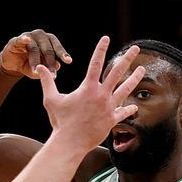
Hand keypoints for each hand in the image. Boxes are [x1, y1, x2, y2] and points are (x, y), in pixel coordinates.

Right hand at [0, 29, 70, 78]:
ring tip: (36, 72)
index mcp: (48, 40)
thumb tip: (58, 66)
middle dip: (50, 62)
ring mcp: (27, 36)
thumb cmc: (28, 65)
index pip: (56, 46)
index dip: (62, 54)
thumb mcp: (39, 69)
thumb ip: (48, 68)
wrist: (12, 65)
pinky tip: (26, 39)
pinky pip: (20, 40)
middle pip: (47, 48)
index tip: (69, 61)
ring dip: (35, 61)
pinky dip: (23, 39)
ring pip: (34, 48)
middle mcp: (39, 36)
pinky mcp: (15, 41)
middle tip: (52, 74)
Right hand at [36, 36, 144, 151]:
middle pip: (117, 72)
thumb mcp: (51, 99)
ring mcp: (109, 107)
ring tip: (142, 69)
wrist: (70, 142)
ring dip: (134, 78)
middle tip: (135, 48)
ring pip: (125, 89)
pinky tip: (134, 106)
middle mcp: (101, 95)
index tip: (106, 38)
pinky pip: (123, 112)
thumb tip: (39, 67)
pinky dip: (129, 109)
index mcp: (88, 88)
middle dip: (127, 58)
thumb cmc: (60, 121)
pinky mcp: (112, 120)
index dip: (101, 49)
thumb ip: (47, 82)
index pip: (96, 63)